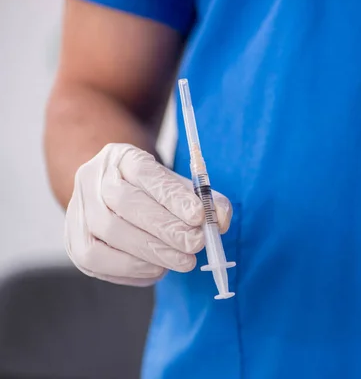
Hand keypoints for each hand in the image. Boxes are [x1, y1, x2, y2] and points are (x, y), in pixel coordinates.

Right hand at [65, 143, 231, 285]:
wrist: (113, 194)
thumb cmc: (155, 193)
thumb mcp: (182, 186)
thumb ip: (207, 201)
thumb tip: (222, 220)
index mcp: (122, 156)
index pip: (144, 172)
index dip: (172, 196)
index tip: (199, 216)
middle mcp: (93, 177)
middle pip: (124, 203)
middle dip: (165, 229)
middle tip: (196, 245)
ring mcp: (78, 208)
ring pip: (108, 231)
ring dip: (151, 252)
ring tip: (184, 261)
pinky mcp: (74, 240)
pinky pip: (96, 258)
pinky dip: (131, 268)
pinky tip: (158, 270)